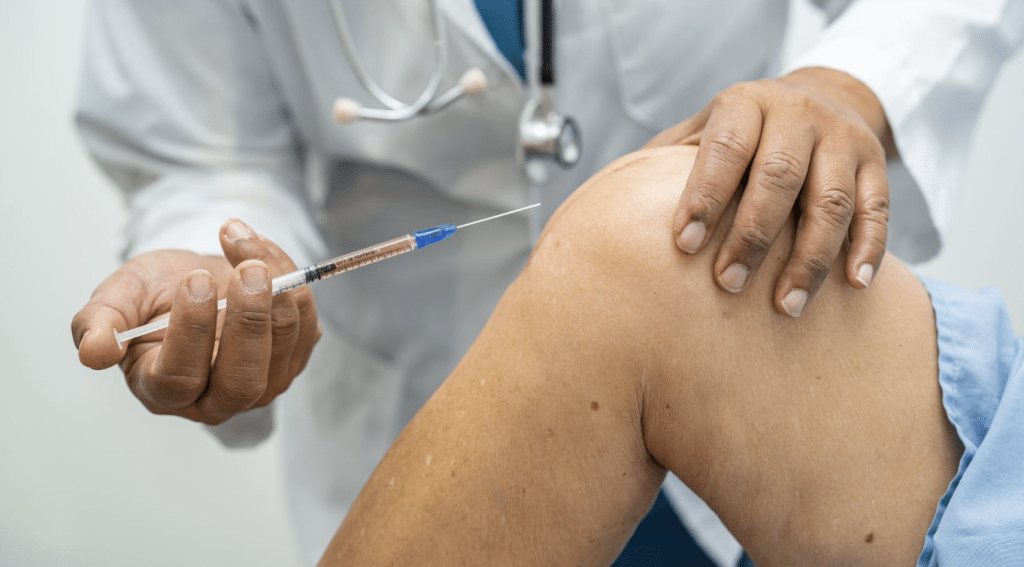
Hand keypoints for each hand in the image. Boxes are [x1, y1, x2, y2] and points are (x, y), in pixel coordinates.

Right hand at [71, 220, 320, 424]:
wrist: (201, 277)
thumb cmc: (157, 293)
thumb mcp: (120, 296)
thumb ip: (99, 322)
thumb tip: (94, 352)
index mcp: (162, 390)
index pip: (179, 379)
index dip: (190, 331)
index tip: (196, 280)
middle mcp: (216, 399)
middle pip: (242, 381)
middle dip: (249, 322)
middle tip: (248, 271)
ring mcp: (261, 383)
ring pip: (283, 349)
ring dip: (276, 292)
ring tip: (248, 247)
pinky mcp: (293, 358)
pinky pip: (306, 325)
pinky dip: (291, 281)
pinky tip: (261, 251)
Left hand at [647, 67, 892, 316]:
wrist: (821, 97)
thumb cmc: (744, 132)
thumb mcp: (704, 130)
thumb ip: (669, 160)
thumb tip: (612, 205)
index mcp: (745, 105)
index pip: (724, 150)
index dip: (705, 198)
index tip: (684, 246)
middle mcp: (796, 115)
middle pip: (778, 178)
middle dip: (752, 237)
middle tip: (727, 286)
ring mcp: (842, 138)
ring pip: (830, 201)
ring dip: (809, 258)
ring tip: (786, 306)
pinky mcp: (877, 162)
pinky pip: (876, 209)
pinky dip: (868, 248)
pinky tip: (853, 285)